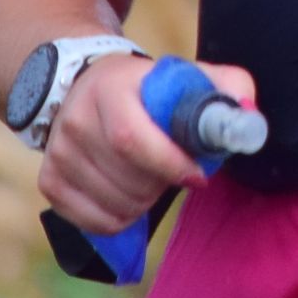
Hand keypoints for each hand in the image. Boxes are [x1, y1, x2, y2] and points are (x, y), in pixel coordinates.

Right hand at [38, 55, 258, 231]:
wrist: (86, 86)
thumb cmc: (147, 89)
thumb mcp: (185, 75)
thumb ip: (224, 88)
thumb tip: (248, 116)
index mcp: (110, 88)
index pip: (131, 138)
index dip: (169, 164)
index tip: (198, 176)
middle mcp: (75, 120)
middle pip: (127, 177)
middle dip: (162, 185)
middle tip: (176, 174)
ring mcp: (58, 153)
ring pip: (114, 203)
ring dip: (145, 203)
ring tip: (152, 179)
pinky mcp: (50, 181)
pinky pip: (94, 221)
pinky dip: (122, 219)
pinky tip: (130, 195)